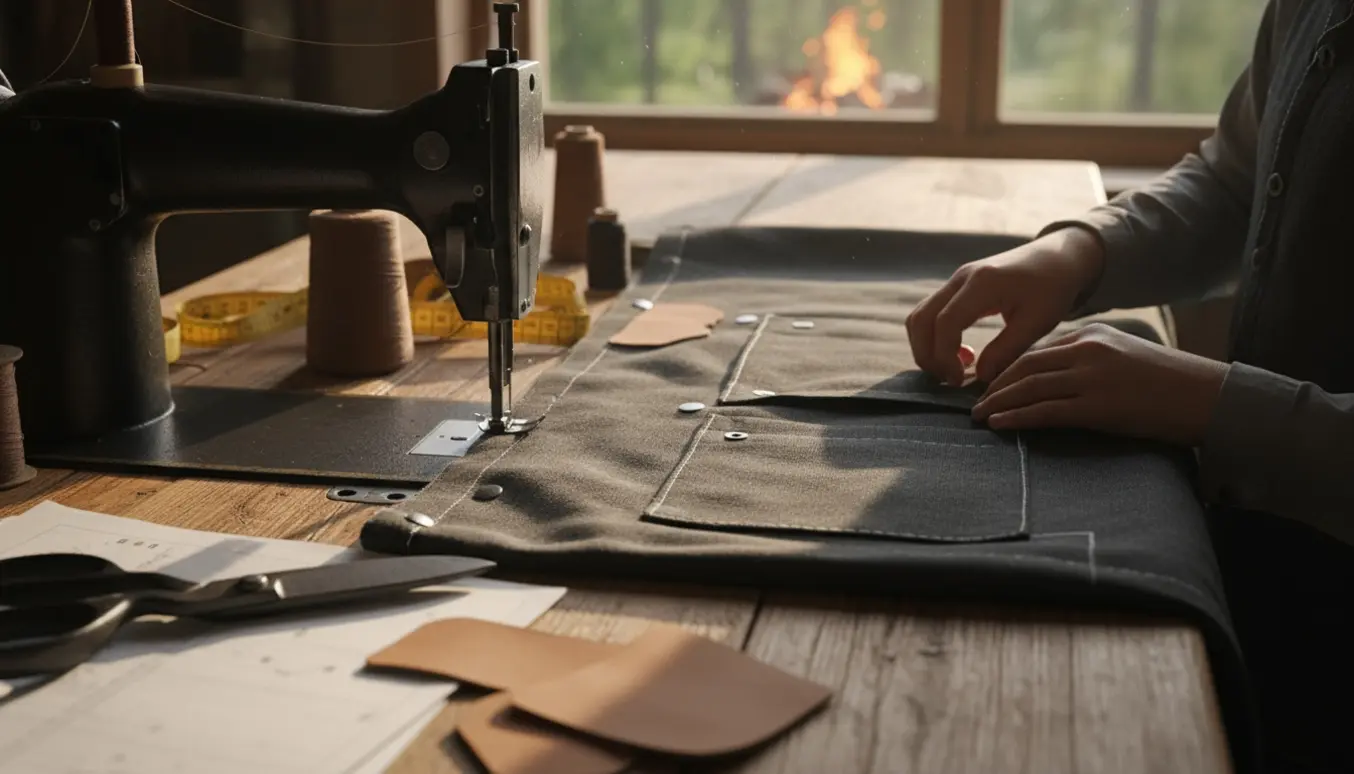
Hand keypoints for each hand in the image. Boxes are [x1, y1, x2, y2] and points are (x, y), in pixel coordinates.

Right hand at [906, 227, 1104, 385]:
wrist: (1057, 257)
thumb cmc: (1053, 288)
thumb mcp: (1037, 322)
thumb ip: (1007, 350)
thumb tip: (981, 377)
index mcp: (982, 284)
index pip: (945, 323)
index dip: (944, 357)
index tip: (959, 381)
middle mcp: (961, 278)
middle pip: (921, 320)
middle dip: (927, 356)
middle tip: (951, 380)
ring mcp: (955, 280)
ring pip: (919, 316)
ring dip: (927, 347)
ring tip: (954, 369)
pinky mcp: (956, 286)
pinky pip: (929, 313)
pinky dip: (934, 337)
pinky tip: (961, 353)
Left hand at [971, 323, 1229, 446]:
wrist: (1208, 397)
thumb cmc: (1168, 383)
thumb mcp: (1123, 358)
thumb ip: (1089, 361)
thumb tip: (1053, 381)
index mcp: (1092, 335)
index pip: (1037, 352)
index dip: (1007, 370)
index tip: (989, 384)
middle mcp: (1088, 351)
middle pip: (1025, 367)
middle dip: (995, 385)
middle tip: (974, 402)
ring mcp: (1092, 378)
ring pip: (1030, 388)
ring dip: (998, 402)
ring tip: (979, 416)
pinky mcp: (1098, 406)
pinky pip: (1046, 411)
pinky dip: (1017, 417)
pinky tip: (1000, 424)